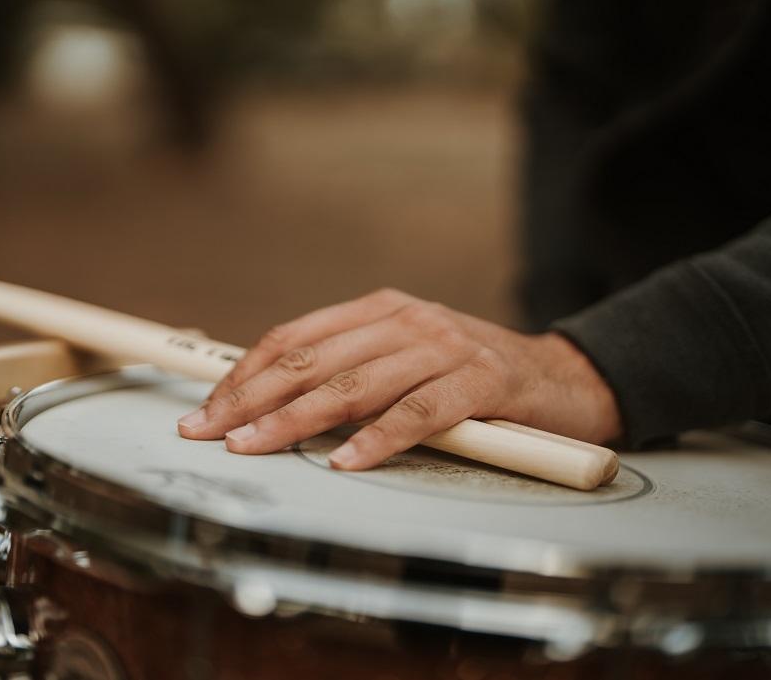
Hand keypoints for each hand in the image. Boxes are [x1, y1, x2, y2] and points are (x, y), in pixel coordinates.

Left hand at [177, 289, 621, 468]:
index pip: (295, 338)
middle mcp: (407, 320)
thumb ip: (352, 371)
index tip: (208, 409)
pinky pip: (420, 412)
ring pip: (356, 384)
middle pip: (313, 360)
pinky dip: (379, 438)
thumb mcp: (406, 359)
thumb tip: (271, 404)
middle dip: (252, 399)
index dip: (246, 373)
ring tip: (254, 446)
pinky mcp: (482, 381)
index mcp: (380, 310)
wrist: (562, 378)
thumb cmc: (471, 378)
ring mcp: (445, 347)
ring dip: (296, 420)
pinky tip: (346, 460)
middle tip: (211, 432)